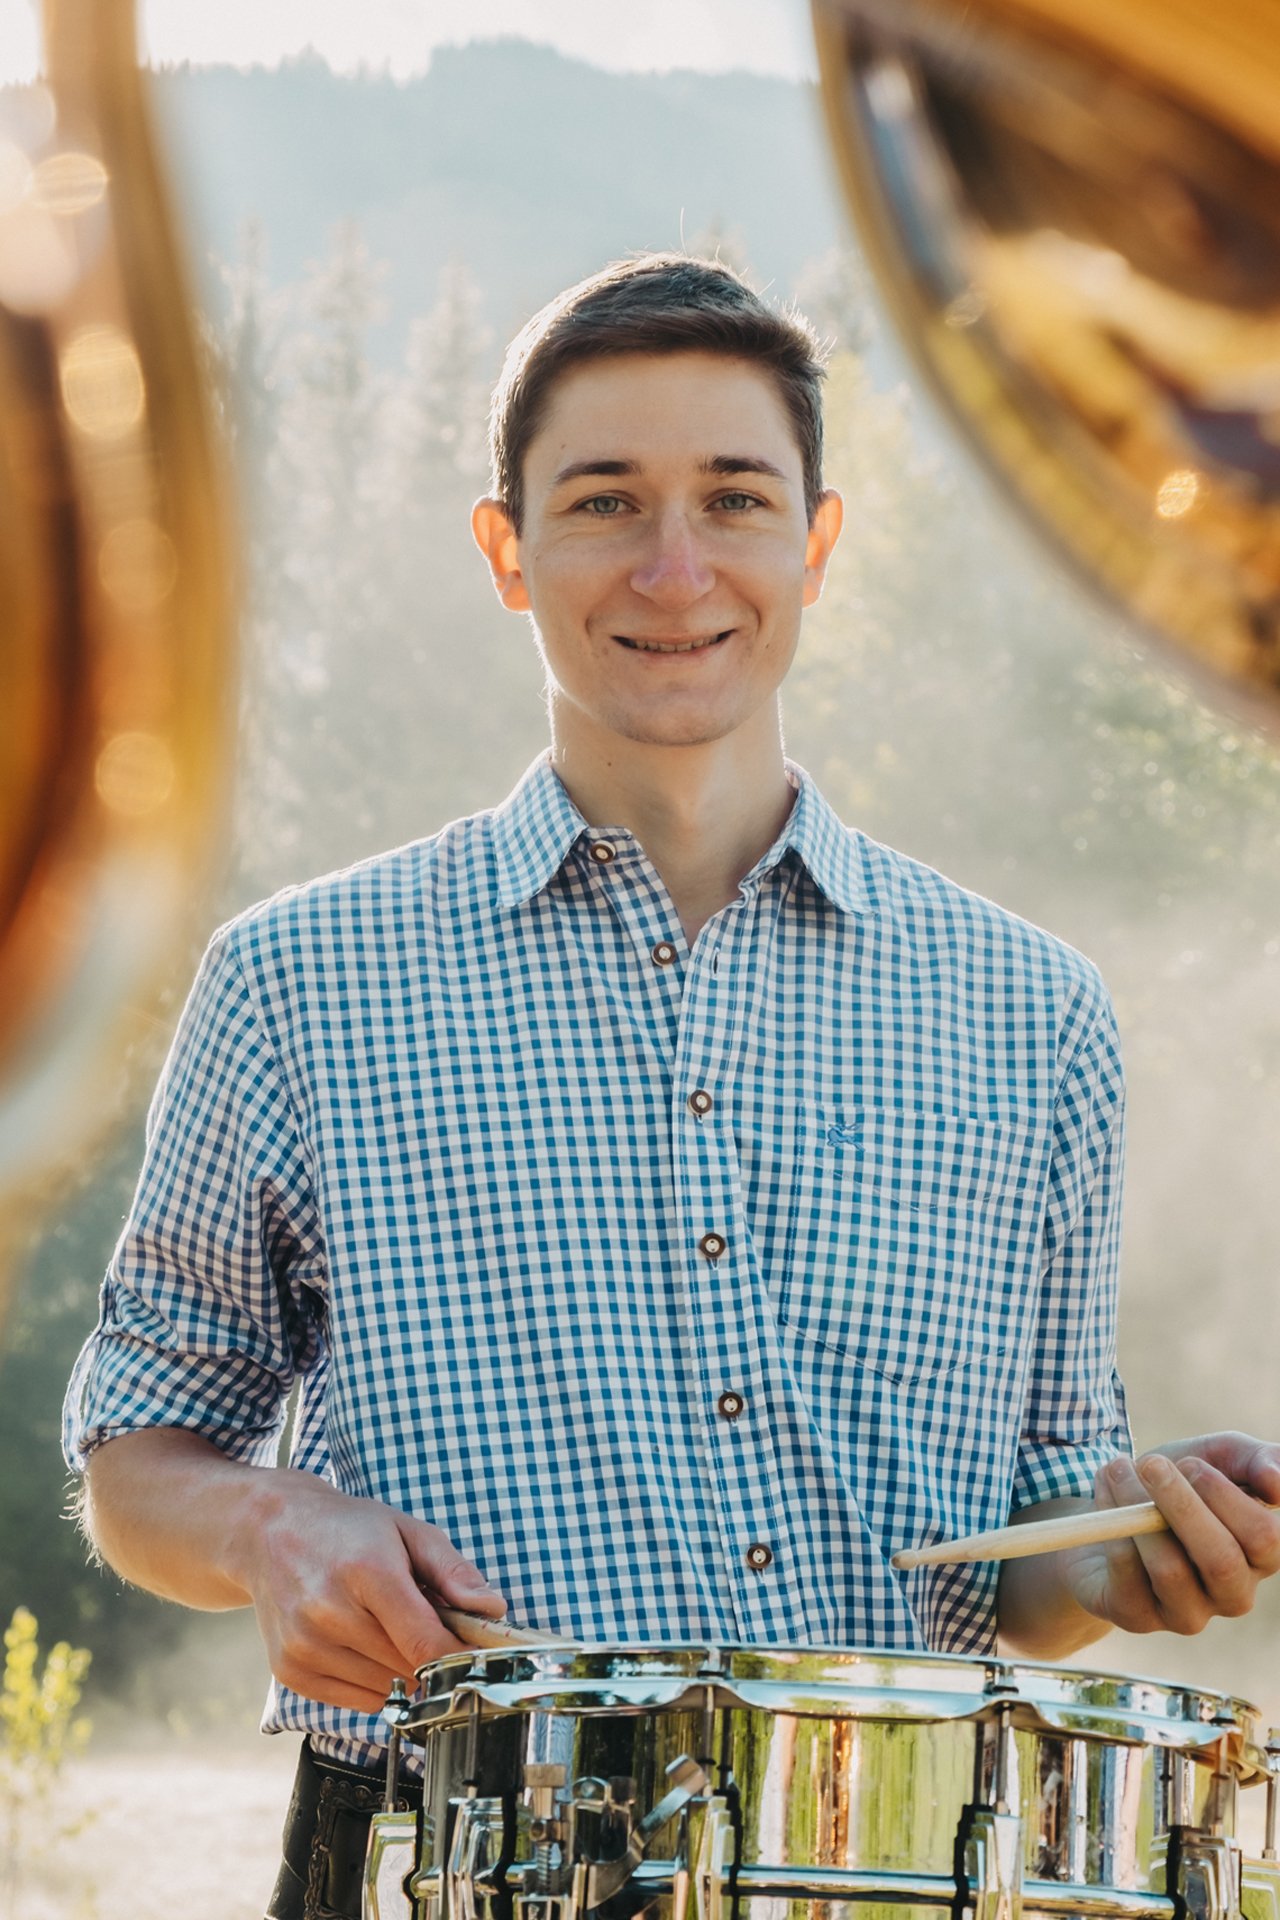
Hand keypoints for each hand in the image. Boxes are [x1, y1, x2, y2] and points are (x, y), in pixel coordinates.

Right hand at [235, 1470, 507, 1711]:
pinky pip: (356, 1701)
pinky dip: (371, 1682)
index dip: (459, 1656)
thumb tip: (493, 1610)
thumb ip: (453, 1572)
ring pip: (386, 1690)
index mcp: (368, 1572)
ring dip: (399, 1669)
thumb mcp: (407, 1531)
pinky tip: (360, 1643)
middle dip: (429, 1654)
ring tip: (384, 1626)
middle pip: (409, 1668)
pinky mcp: (289, 1669)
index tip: (475, 1655)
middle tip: (422, 1622)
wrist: (269, 1531)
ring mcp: (305, 1645)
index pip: (426, 1642)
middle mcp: (331, 1613)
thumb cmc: (348, 1529)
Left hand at [1062, 1432, 1279, 1634]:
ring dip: (1136, 1506)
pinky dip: (1110, 1521)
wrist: (1110, 1508)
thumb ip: (1255, 1459)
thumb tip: (1278, 1481)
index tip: (1190, 1462)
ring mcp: (1186, 1613)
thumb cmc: (1175, 1483)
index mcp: (1259, 1557)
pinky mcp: (1137, 1617)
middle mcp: (1232, 1594)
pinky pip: (1126, 1572)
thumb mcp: (1216, 1457)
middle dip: (1181, 1503)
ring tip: (1116, 1469)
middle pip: (1221, 1560)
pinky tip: (1104, 1493)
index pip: (1267, 1538)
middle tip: (1150, 1463)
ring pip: (1170, 1568)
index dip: (1226, 1496)